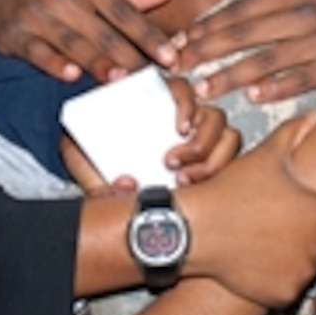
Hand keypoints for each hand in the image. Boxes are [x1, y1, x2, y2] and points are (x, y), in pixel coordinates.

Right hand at [0, 0, 176, 82]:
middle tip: (152, 78)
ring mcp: (34, 12)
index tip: (171, 55)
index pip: (121, 8)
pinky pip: (36, 51)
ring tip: (120, 79)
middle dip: (128, 55)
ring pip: (71, 42)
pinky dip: (53, 62)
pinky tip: (71, 74)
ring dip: (96, 61)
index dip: (147, 33)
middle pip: (100, 29)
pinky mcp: (12, 33)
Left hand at [61, 78, 240, 194]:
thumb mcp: (90, 172)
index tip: (179, 128)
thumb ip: (83, 164)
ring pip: (228, 137)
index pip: (180, 89)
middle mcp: (185, 125)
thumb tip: (104, 165)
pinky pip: (232, 159)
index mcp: (156, 112)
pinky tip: (201, 188)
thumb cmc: (111, 189)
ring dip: (212, 159)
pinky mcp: (218, 164)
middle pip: (212, 115)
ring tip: (185, 181)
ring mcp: (205, 144)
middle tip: (173, 163)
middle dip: (201, 140)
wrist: (131, 225)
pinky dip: (221, 170)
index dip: (185, 102)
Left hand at [177, 0, 315, 102]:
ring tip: (204, 89)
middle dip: (206, 52)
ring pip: (266, 62)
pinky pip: (300, 80)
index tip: (184, 39)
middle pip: (244, 36)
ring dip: (231, 76)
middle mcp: (303, 15)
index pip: (240, 9)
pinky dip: (276, 89)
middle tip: (179, 66)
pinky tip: (253, 96)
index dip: (208, 26)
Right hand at [180, 113, 315, 308]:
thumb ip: (295, 134)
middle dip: (312, 235)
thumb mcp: (265, 156)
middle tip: (283, 223)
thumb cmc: (232, 190)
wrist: (197, 229)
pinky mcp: (283, 295)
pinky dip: (276, 277)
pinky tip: (256, 258)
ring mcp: (301, 273)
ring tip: (266, 239)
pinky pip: (287, 286)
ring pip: (307, 266)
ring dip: (295, 256)